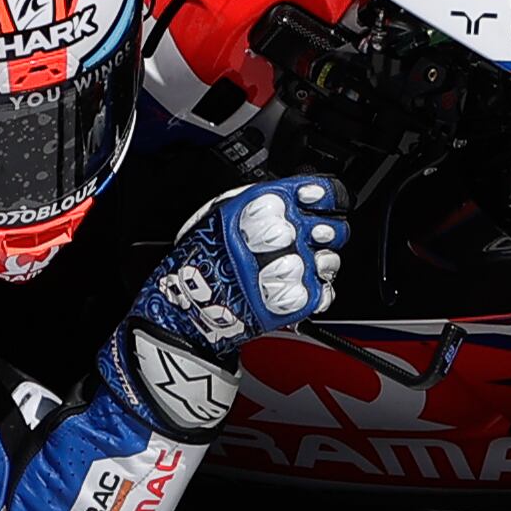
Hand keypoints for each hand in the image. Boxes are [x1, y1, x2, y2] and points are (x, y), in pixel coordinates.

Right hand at [106, 177, 348, 435]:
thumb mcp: (214, 216)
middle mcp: (270, 239)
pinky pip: (323, 293)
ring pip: (328, 260)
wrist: (182, 317)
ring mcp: (284, 272)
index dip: (321, 193)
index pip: (306, 192)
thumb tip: (290, 194)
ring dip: (325, 263)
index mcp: (251, 211)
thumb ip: (250, 203)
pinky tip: (300, 289)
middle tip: (321, 233)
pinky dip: (318, 292)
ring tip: (304, 266)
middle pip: (324, 227)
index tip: (323, 197)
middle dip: (328, 230)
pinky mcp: (290, 305)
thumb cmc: (195, 266)